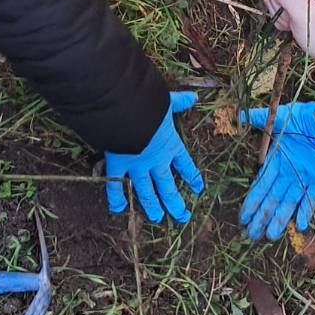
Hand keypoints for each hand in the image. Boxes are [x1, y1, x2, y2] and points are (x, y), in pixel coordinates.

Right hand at [105, 90, 203, 224]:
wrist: (127, 113)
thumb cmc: (149, 106)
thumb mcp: (167, 102)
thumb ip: (179, 102)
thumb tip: (193, 97)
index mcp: (170, 145)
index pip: (185, 165)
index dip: (192, 177)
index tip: (198, 188)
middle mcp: (156, 161)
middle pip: (168, 187)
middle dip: (175, 203)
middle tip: (182, 216)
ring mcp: (137, 167)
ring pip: (146, 193)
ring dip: (152, 207)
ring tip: (157, 218)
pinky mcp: (118, 166)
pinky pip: (116, 186)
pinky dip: (116, 198)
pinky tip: (118, 209)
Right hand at [239, 101, 314, 239]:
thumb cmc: (304, 118)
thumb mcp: (279, 117)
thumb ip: (259, 118)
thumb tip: (238, 116)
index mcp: (276, 161)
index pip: (260, 186)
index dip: (251, 202)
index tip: (242, 217)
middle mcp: (287, 173)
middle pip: (271, 199)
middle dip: (261, 217)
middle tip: (251, 235)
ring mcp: (302, 177)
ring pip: (288, 203)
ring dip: (279, 219)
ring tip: (270, 235)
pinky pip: (310, 197)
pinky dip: (305, 210)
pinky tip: (299, 225)